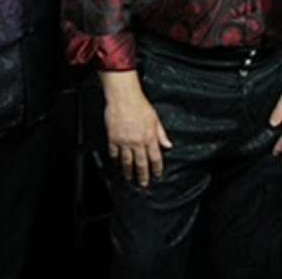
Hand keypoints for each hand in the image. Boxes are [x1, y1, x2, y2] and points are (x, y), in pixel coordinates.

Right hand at [101, 71, 171, 187]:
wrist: (124, 97)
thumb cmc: (139, 105)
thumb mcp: (155, 119)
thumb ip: (161, 134)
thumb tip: (168, 145)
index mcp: (150, 137)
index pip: (155, 158)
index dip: (157, 168)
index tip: (157, 175)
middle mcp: (138, 141)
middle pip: (141, 163)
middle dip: (143, 175)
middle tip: (143, 184)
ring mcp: (125, 141)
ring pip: (127, 161)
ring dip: (129, 172)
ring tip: (130, 178)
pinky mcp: (113, 138)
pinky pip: (114, 154)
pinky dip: (116, 161)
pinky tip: (117, 164)